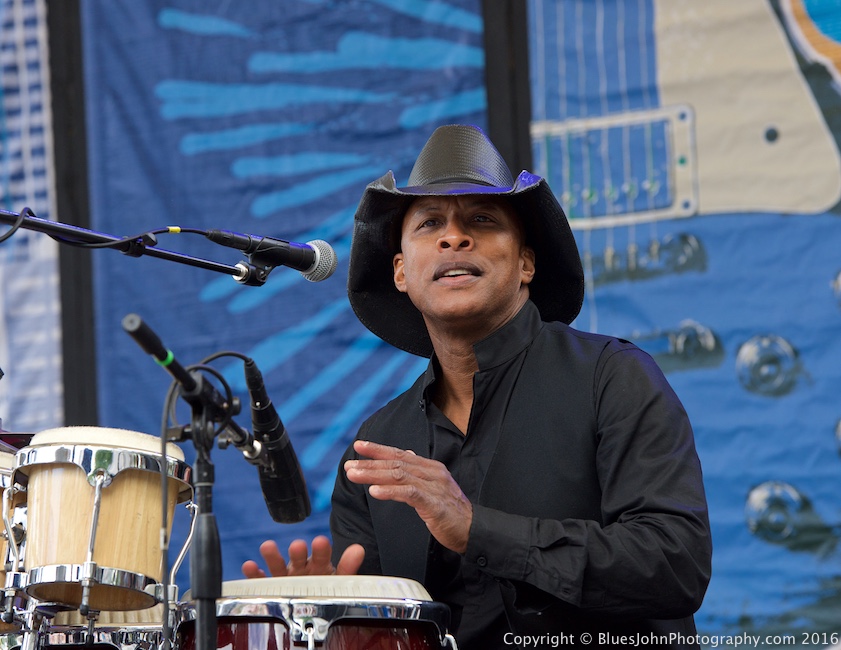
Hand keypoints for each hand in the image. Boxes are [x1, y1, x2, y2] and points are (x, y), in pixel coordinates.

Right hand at [241, 535, 364, 577]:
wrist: (311, 598)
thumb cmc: (325, 586)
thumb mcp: (339, 579)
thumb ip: (347, 566)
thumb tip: (359, 549)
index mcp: (319, 564)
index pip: (321, 555)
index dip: (321, 550)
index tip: (321, 541)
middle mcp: (301, 567)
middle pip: (299, 558)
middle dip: (298, 553)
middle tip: (297, 546)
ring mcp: (285, 576)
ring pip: (278, 566)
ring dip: (273, 556)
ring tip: (267, 546)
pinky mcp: (271, 585)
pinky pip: (261, 580)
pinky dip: (254, 574)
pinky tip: (249, 566)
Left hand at [344, 440, 472, 553]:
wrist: (474, 530)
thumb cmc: (452, 512)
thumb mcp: (434, 487)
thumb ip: (419, 471)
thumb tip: (406, 453)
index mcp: (431, 468)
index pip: (400, 454)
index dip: (378, 449)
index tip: (359, 446)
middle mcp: (432, 473)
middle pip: (396, 463)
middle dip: (370, 463)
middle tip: (349, 465)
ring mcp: (434, 487)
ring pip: (399, 476)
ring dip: (373, 475)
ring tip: (354, 475)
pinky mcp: (435, 504)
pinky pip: (409, 494)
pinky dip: (390, 491)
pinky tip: (374, 492)